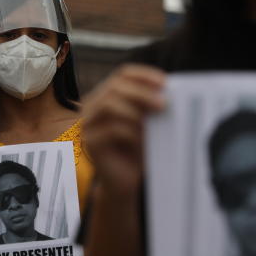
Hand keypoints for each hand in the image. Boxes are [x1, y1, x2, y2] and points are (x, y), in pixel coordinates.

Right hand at [81, 64, 165, 194]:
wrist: (124, 182)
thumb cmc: (136, 150)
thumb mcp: (146, 123)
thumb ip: (151, 106)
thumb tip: (167, 91)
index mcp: (106, 95)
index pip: (122, 74)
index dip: (143, 75)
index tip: (165, 82)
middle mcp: (92, 106)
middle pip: (114, 86)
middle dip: (142, 92)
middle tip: (164, 104)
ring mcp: (88, 123)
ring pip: (109, 104)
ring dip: (136, 111)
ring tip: (154, 122)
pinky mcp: (91, 142)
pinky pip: (112, 129)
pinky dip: (132, 132)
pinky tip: (144, 140)